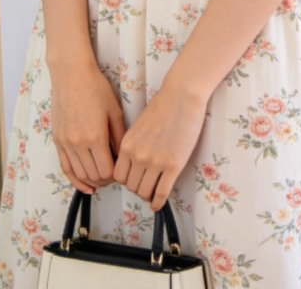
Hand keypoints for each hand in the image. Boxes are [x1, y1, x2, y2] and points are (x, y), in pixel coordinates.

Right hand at [49, 62, 126, 195]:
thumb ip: (120, 138)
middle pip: (93, 176)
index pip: (107, 171)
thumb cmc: (96, 88)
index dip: (116, 176)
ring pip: (79, 174)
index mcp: (95, 137)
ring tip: (103, 177)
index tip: (122, 170)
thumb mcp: (115, 111)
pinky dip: (75, 180)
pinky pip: (65, 168)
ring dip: (92, 180)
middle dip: (106, 179)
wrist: (71, 74)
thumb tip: (124, 158)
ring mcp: (65, 143)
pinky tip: (85, 186)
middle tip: (115, 174)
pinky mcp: (57, 140)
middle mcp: (78, 143)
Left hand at [113, 81, 206, 210]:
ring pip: (145, 192)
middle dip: (137, 188)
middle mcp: (138, 156)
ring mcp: (156, 162)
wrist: (182, 97)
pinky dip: (158, 202)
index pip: (118, 176)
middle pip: (131, 186)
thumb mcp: (139, 126)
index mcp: (127, 145)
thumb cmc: (163, 107)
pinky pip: (162, 193)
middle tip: (145, 185)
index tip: (133, 178)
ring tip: (153, 193)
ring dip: (148, 195)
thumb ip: (133, 146)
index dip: (126, 180)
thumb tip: (133, 165)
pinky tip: (158, 204)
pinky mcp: (173, 166)